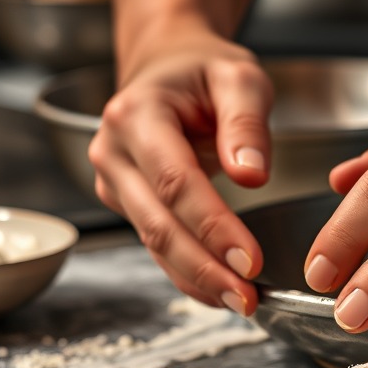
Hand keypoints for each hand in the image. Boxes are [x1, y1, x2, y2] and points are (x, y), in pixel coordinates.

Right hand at [88, 30, 272, 314]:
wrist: (167, 64)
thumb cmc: (204, 69)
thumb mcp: (239, 76)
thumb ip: (246, 123)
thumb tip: (252, 174)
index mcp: (137, 115)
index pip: (175, 181)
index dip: (212, 225)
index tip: (250, 259)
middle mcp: (114, 152)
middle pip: (158, 223)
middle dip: (204, 266)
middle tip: (246, 298)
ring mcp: (115, 181)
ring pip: (154, 242)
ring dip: (196, 278)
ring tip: (240, 303)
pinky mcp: (128, 202)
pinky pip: (157, 244)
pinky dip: (188, 272)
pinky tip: (219, 293)